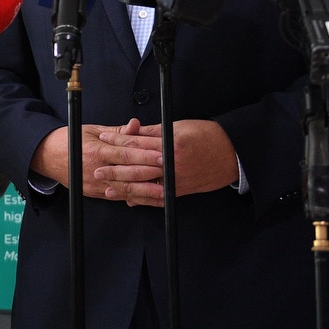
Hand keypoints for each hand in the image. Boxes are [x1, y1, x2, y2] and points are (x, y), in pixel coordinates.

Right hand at [30, 120, 161, 198]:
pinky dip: (133, 198)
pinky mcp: (94, 193)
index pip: (126, 153)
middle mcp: (96, 168)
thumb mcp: (92, 130)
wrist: (46, 156)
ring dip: (146, 191)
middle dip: (151, 173)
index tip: (163, 155)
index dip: (146, 155)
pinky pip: (117, 197)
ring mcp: (95, 183)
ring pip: (125, 188)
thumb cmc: (70, 140)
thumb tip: (136, 125)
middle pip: (129, 172)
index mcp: (97, 150)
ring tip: (164, 191)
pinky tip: (148, 199)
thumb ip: (117, 131)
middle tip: (171, 173)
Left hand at [96, 119, 237, 206]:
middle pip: (136, 169)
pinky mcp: (181, 191)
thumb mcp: (178, 128)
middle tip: (96, 170)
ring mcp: (176, 181)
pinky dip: (143, 200)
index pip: (136, 144)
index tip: (102, 139)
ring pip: (145, 187)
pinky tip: (130, 201)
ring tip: (107, 190)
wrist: (232, 154)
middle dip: (114, 170)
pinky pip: (158, 198)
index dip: (117, 141)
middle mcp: (171, 165)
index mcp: (169, 146)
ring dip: (124, 189)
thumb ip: (152, 133)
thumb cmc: (206, 136)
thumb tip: (131, 131)